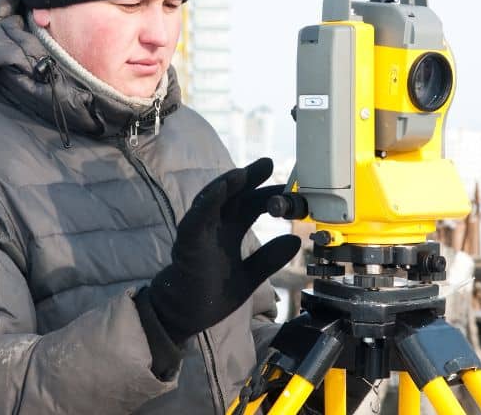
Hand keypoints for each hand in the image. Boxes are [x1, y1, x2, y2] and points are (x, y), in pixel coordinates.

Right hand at [147, 158, 300, 344]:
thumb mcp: (249, 276)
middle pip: (232, 195)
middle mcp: (214, 227)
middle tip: (267, 163)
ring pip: (212, 200)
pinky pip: (196, 219)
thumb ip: (269, 259)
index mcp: (229, 232)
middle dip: (248, 178)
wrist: (185, 316)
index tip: (290, 188)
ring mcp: (199, 232)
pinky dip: (207, 203)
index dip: (268, 195)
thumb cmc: (211, 294)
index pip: (250, 205)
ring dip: (226, 185)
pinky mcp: (187, 243)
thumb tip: (295, 242)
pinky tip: (220, 190)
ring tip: (243, 173)